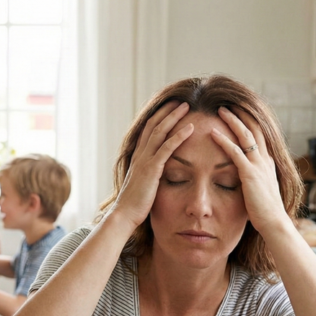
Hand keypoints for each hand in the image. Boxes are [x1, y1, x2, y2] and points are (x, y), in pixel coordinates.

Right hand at [111, 101, 193, 226]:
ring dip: (174, 117)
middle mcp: (140, 154)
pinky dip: (179, 135)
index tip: (171, 107)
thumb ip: (150, 174)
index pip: (148, 130)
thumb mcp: (143, 184)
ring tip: (187, 106)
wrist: (124, 215)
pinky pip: (167, 148)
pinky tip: (190, 128)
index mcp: (138, 157)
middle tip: (181, 100)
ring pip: (160, 131)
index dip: (159, 116)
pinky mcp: (152, 169)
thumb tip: (157, 172)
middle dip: (167, 110)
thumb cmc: (135, 204)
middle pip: (154, 124)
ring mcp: (145, 160)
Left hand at [211, 107, 288, 234]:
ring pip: (246, 135)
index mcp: (267, 163)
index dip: (249, 122)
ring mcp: (259, 165)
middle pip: (254, 128)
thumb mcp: (260, 190)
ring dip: (232, 121)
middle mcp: (265, 160)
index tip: (239, 111)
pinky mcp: (250, 174)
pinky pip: (235, 152)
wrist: (274, 223)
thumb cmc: (265, 212)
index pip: (259, 136)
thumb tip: (245, 177)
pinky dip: (223, 140)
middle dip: (242, 114)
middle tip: (229, 102)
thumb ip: (253, 180)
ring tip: (221, 109)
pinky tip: (212, 133)